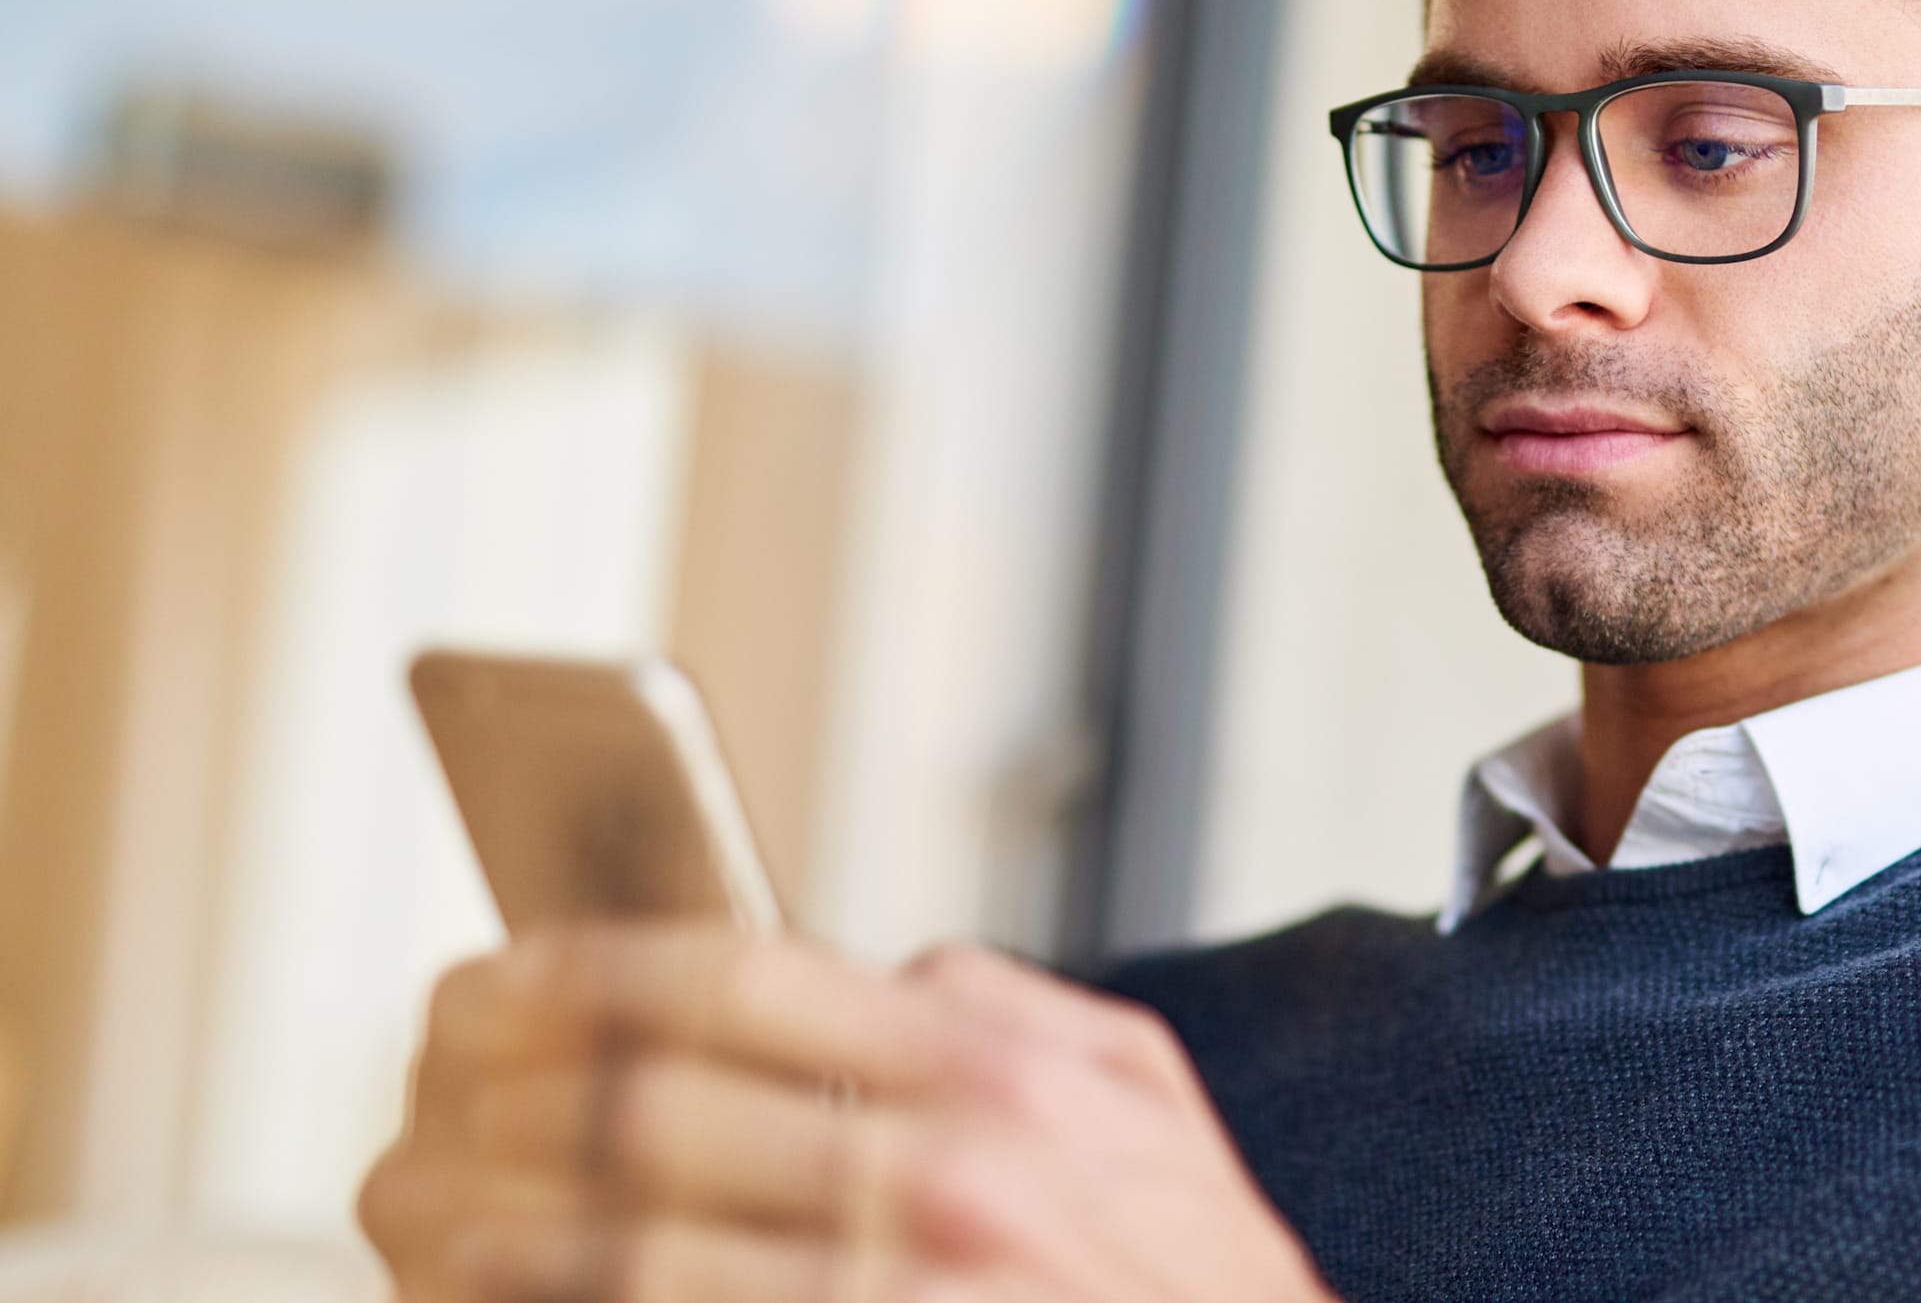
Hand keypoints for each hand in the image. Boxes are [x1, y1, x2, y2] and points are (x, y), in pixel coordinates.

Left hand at [358, 926, 1335, 1301]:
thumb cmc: (1198, 1272)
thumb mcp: (1146, 1095)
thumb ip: (1006, 1008)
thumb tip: (873, 958)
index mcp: (1001, 1073)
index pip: (737, 972)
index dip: (588, 960)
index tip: (499, 967)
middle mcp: (952, 1179)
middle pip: (654, 1106)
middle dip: (505, 1085)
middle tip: (422, 1076)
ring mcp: (913, 1300)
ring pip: (632, 1253)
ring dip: (493, 1231)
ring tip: (415, 1211)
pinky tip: (502, 1301)